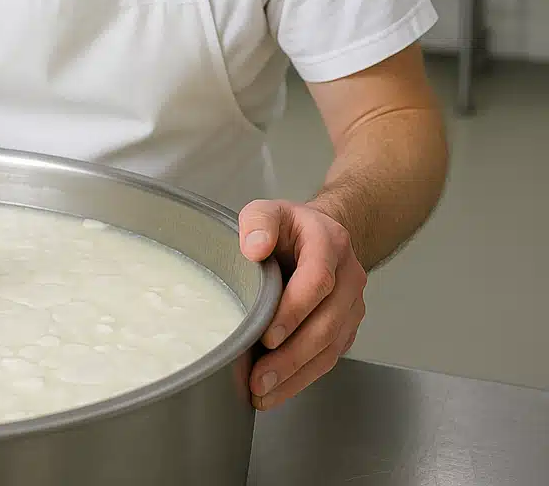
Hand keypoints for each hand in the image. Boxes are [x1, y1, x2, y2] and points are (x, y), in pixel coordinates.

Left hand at [239, 199, 366, 410]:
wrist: (319, 234)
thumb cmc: (289, 227)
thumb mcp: (268, 210)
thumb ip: (258, 222)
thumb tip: (253, 248)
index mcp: (329, 243)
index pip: (318, 280)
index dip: (294, 311)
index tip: (267, 335)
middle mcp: (348, 277)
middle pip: (327, 323)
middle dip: (292, 356)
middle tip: (260, 377)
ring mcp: (351, 306)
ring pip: (330, 348)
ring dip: (297, 375)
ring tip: (263, 393)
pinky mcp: (346, 328)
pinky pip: (328, 357)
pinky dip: (303, 377)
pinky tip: (277, 390)